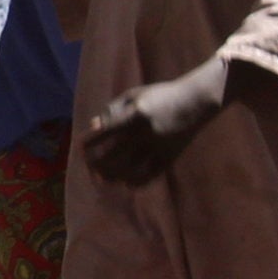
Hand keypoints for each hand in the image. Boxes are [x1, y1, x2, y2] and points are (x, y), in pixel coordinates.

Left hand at [83, 58, 234, 185]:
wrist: (195, 101)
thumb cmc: (161, 95)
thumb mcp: (134, 95)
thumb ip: (112, 109)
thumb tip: (94, 127)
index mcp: (133, 116)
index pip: (102, 135)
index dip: (87, 144)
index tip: (82, 148)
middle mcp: (143, 134)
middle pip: (111, 158)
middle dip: (96, 166)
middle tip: (90, 168)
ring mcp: (157, 147)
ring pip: (128, 171)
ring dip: (113, 177)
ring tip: (104, 178)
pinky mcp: (169, 157)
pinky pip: (148, 177)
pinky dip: (134, 183)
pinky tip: (126, 182)